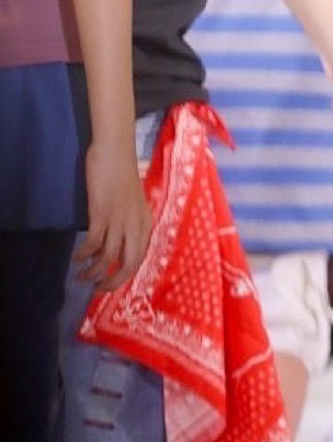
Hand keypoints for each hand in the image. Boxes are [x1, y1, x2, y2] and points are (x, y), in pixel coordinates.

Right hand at [74, 139, 151, 290]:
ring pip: (109, 258)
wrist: (115, 152)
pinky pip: (93, 243)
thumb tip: (120, 242)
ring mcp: (119, 221)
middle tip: (98, 290)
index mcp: (146, 224)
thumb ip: (131, 222)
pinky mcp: (102, 214)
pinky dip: (84, 255)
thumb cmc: (123, 174)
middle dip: (113, 282)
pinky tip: (77, 258)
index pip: (140, 258)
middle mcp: (136, 226)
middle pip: (128, 265)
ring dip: (94, 272)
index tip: (113, 283)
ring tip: (82, 277)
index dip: (126, 275)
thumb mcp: (133, 203)